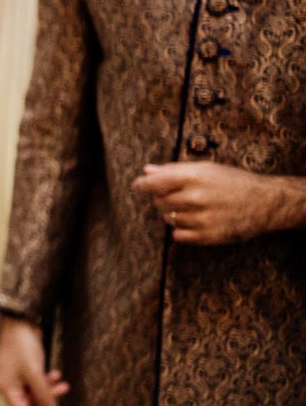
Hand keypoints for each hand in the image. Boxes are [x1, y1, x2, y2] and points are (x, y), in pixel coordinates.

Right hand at [0, 317, 68, 405]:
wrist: (20, 322)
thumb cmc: (22, 347)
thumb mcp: (35, 374)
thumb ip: (44, 396)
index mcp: (7, 389)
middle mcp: (10, 385)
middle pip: (31, 403)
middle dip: (48, 401)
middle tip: (64, 400)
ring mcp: (17, 377)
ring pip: (36, 392)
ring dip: (50, 390)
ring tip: (64, 384)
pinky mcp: (25, 369)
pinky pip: (37, 382)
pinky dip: (48, 380)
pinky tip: (57, 373)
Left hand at [132, 162, 301, 244]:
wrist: (267, 202)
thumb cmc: (233, 182)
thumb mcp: (206, 169)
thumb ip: (174, 170)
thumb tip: (147, 171)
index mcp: (195, 176)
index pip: (154, 183)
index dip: (141, 186)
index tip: (137, 187)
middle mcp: (197, 197)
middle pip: (159, 202)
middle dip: (163, 199)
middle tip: (178, 196)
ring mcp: (203, 219)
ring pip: (168, 219)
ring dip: (173, 214)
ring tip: (192, 208)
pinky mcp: (209, 236)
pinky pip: (178, 236)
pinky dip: (181, 230)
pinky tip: (195, 221)